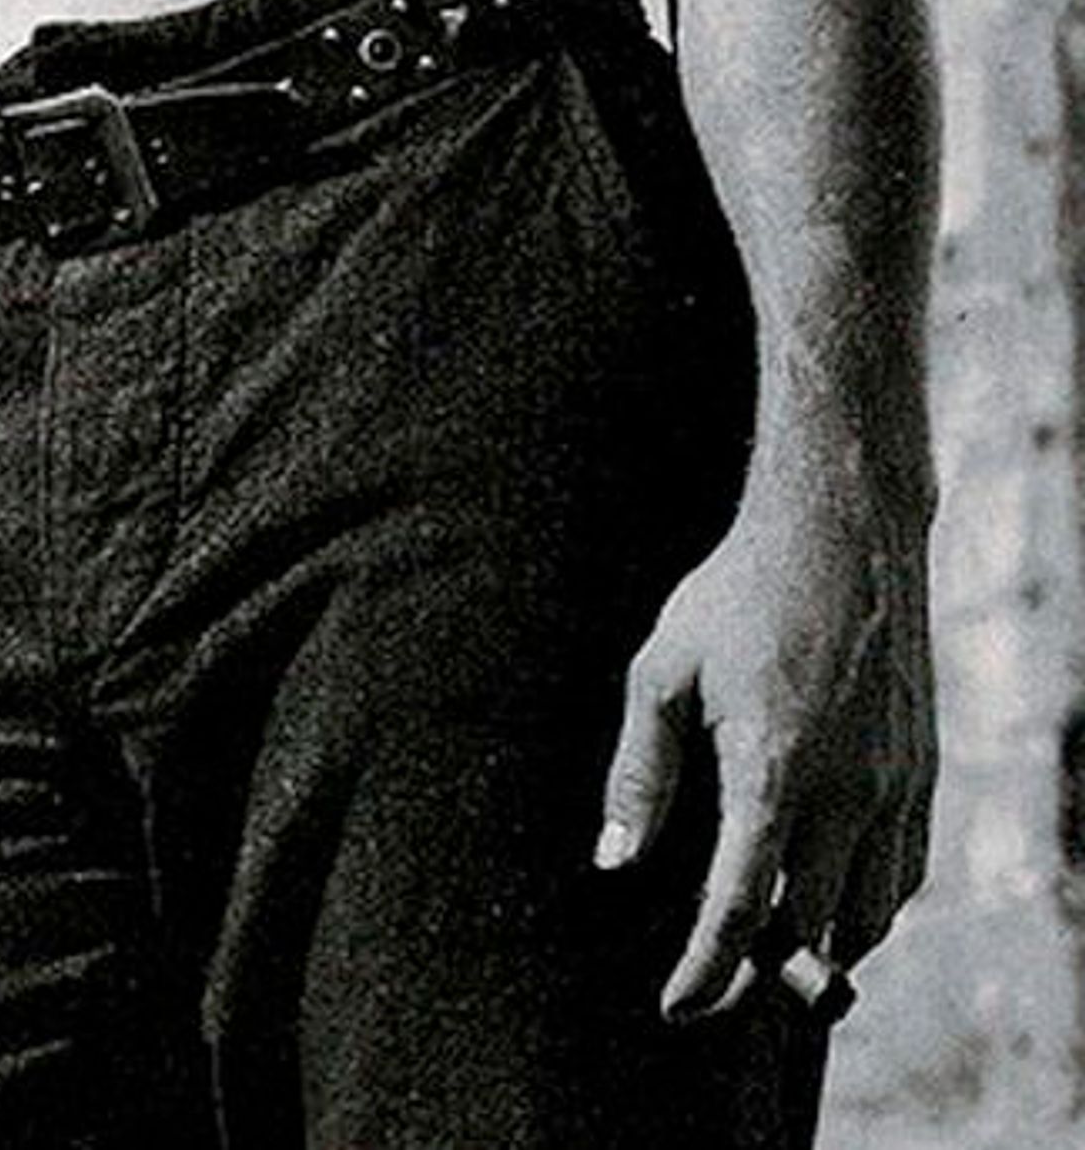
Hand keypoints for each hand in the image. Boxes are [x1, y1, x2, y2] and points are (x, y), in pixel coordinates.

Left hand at [594, 452, 935, 1019]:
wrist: (840, 529)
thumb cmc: (739, 592)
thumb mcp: (664, 669)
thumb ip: (640, 772)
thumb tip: (613, 859)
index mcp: (773, 771)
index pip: (740, 909)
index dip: (704, 972)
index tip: (676, 1006)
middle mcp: (846, 791)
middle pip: (810, 931)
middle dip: (761, 971)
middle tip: (715, 974)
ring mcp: (894, 785)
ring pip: (870, 917)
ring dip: (822, 946)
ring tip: (771, 942)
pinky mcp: (922, 770)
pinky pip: (905, 874)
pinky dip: (870, 906)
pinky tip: (831, 893)